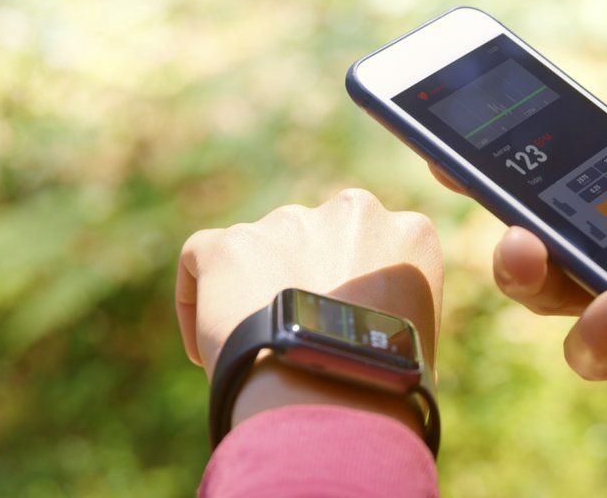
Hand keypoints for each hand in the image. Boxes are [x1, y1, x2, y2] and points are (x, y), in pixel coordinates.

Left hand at [177, 189, 443, 432]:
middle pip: (316, 239)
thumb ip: (386, 306)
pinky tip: (206, 352)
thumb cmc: (381, 387)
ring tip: (254, 352)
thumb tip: (359, 327)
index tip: (339, 325)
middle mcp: (353, 211)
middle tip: (293, 334)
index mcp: (409, 233)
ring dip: (253, 287)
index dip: (351, 288)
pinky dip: (197, 300)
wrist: (331, 397)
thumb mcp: (408, 333)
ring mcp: (289, 221)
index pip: (374, 247)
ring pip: (260, 248)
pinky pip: (201, 257)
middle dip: (301, 276)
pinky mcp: (230, 241)